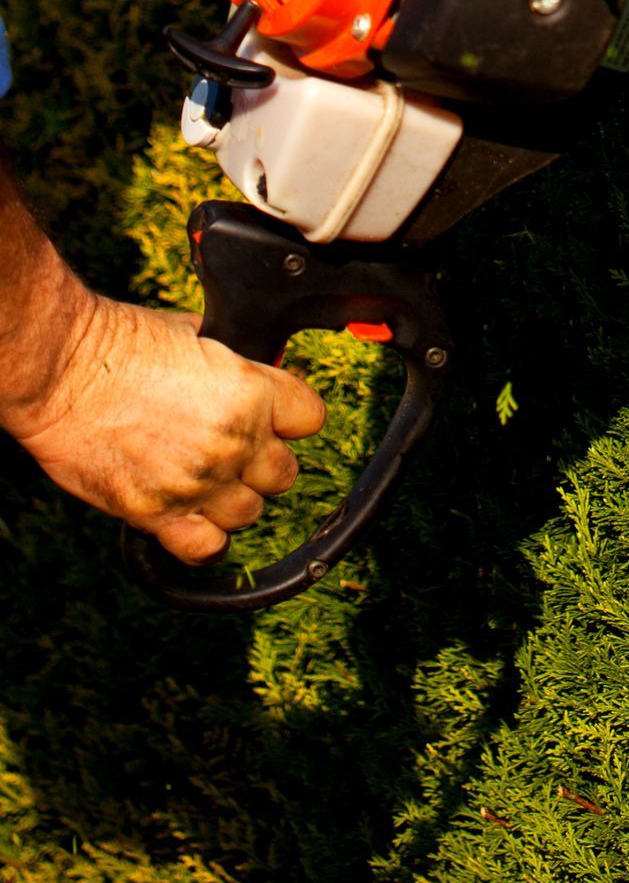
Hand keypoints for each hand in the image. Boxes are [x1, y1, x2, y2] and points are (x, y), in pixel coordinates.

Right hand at [3, 290, 326, 562]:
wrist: (63, 373)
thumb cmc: (124, 345)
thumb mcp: (200, 335)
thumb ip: (238, 364)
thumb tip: (264, 369)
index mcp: (251, 391)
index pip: (310, 419)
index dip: (293, 417)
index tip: (278, 417)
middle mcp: (233, 442)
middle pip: (283, 474)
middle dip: (264, 461)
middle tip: (238, 448)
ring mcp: (196, 482)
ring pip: (249, 513)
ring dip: (234, 498)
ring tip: (208, 477)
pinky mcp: (156, 513)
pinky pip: (205, 548)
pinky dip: (204, 537)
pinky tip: (191, 515)